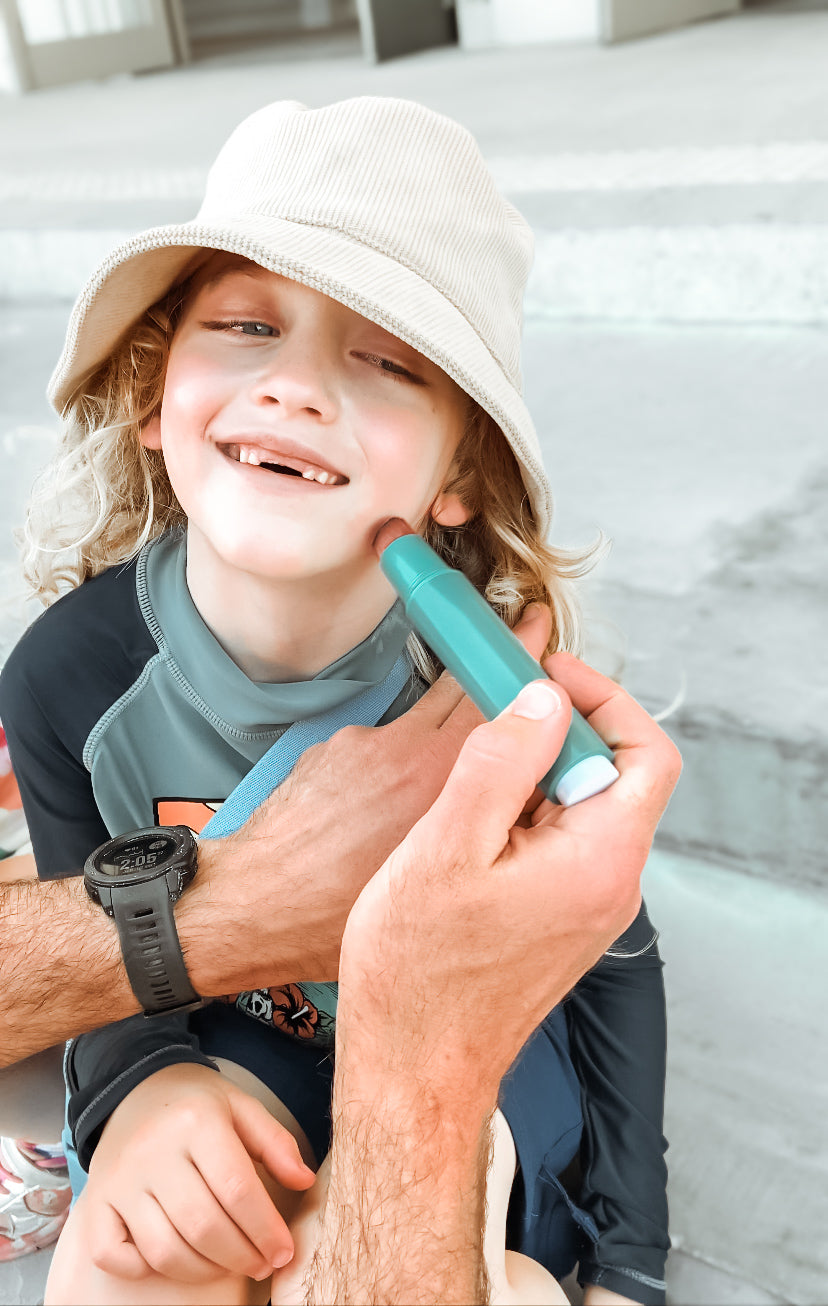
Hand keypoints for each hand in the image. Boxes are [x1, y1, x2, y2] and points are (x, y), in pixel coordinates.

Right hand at [78, 1064, 313, 1284]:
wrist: (137, 1088)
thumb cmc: (197, 1105)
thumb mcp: (242, 1108)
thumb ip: (276, 1143)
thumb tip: (304, 1181)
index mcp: (196, 1121)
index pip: (236, 1189)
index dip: (265, 1230)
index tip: (283, 1252)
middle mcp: (153, 1151)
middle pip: (203, 1226)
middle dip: (241, 1256)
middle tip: (261, 1263)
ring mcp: (120, 1180)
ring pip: (164, 1249)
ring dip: (204, 1269)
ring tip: (229, 1263)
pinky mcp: (95, 1201)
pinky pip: (113, 1254)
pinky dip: (144, 1268)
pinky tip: (175, 1256)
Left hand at [181, 605, 552, 995]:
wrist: (253, 903)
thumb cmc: (334, 913)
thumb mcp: (430, 882)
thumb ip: (474, 832)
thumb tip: (512, 806)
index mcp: (438, 783)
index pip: (496, 705)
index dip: (520, 664)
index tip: (535, 631)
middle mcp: (404, 751)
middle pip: (463, 690)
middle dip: (492, 664)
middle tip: (518, 636)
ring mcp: (365, 743)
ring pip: (423, 714)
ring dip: (448, 712)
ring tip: (456, 745)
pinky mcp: (334, 746)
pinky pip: (382, 738)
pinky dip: (398, 752)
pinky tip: (393, 792)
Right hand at [337, 653, 680, 1104]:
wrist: (412, 1066)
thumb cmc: (419, 975)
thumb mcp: (445, 848)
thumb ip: (500, 763)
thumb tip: (541, 700)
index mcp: (599, 861)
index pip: (646, 753)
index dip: (602, 699)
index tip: (545, 676)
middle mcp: (609, 885)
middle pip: (612, 774)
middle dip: (553, 732)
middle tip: (492, 712)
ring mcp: (587, 907)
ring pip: (579, 808)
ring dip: (531, 774)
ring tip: (467, 775)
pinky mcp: (558, 921)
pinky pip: (557, 844)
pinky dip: (521, 815)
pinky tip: (466, 826)